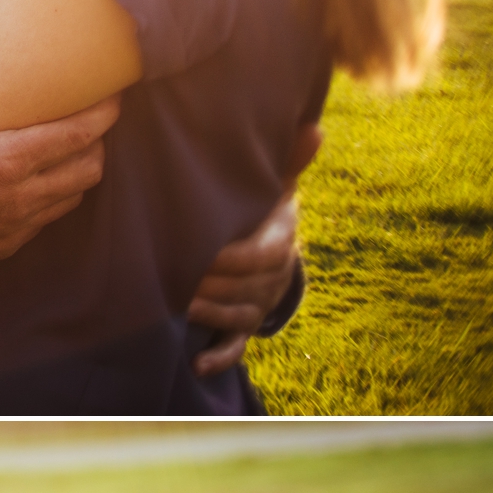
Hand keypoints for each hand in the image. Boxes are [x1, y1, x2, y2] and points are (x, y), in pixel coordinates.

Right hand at [0, 9, 116, 268]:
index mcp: (2, 163)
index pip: (77, 137)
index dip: (104, 113)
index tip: (114, 94)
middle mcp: (15, 200)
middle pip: (88, 171)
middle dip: (97, 143)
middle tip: (89, 119)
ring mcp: (11, 229)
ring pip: (70, 199)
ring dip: (75, 172)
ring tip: (65, 148)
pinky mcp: (1, 247)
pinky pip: (43, 220)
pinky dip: (49, 197)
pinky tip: (34, 177)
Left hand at [187, 122, 321, 376]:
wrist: (266, 252)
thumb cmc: (262, 213)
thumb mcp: (275, 188)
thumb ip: (290, 162)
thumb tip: (315, 127)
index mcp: (280, 244)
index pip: (266, 255)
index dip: (236, 257)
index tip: (206, 252)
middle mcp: (273, 279)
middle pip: (248, 288)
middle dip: (214, 284)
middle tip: (177, 278)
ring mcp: (258, 306)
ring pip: (238, 316)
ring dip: (211, 314)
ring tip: (178, 305)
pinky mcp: (242, 329)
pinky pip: (235, 349)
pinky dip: (218, 359)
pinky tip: (196, 365)